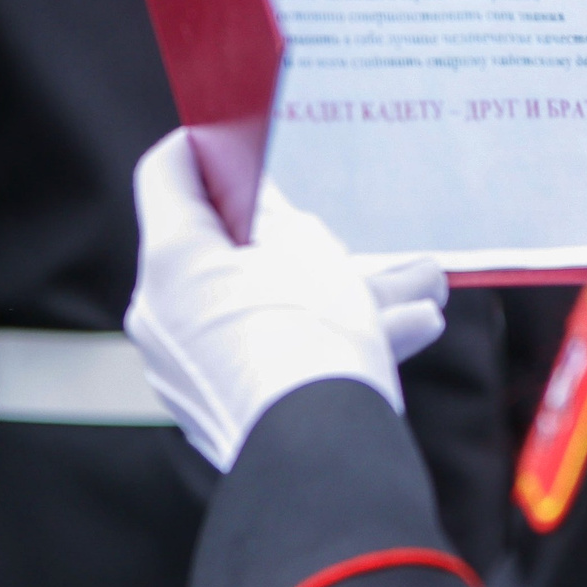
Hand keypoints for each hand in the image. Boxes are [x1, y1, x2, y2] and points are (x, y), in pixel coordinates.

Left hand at [125, 131, 446, 470]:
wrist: (317, 450)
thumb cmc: (310, 333)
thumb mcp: (304, 246)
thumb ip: (274, 211)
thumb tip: (255, 196)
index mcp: (172, 260)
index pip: (168, 174)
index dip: (205, 145)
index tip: (241, 136)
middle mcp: (165, 312)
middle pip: (235, 251)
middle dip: (309, 238)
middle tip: (357, 229)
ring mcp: (192, 365)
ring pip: (270, 304)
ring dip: (342, 290)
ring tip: (421, 286)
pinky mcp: (225, 404)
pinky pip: (276, 349)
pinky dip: (329, 334)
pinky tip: (409, 328)